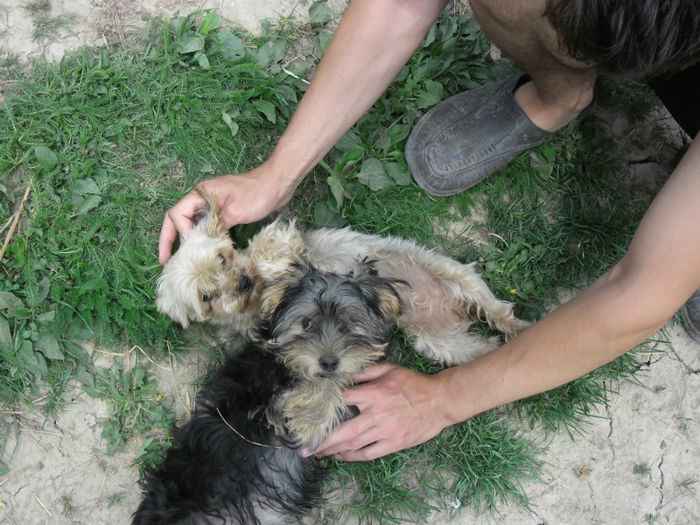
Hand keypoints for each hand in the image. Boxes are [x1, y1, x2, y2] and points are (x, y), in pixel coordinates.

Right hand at [158, 166, 298, 263]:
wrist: (279, 183)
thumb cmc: (257, 193)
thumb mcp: (234, 212)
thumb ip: (215, 227)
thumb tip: (203, 245)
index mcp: (200, 194)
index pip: (177, 214)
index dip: (177, 233)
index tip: (187, 248)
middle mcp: (203, 198)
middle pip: (178, 219)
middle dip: (169, 239)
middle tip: (164, 261)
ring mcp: (213, 205)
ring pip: (192, 224)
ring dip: (186, 240)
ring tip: (182, 261)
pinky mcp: (225, 212)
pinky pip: (207, 226)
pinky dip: (203, 238)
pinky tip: (204, 252)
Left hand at [312, 363, 451, 460]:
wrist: (440, 401)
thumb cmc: (414, 383)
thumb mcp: (391, 369)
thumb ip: (368, 371)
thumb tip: (347, 375)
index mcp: (376, 393)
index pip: (345, 399)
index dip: (329, 405)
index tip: (314, 411)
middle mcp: (378, 413)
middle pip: (345, 430)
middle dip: (323, 440)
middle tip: (306, 449)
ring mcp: (386, 430)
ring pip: (354, 445)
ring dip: (334, 451)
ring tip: (319, 454)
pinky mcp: (394, 443)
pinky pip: (370, 453)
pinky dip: (354, 457)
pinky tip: (342, 456)